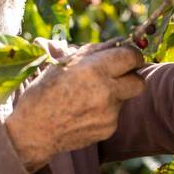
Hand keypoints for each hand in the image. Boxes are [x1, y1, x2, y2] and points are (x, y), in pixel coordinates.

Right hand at [5, 43, 145, 170]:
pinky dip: (104, 111)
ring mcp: (109, 113)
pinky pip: (114, 114)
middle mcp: (106, 92)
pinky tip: (84, 112)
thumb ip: (95, 52)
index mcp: (94, 69)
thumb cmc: (45, 91)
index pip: (132, 57)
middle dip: (132, 76)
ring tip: (88, 97)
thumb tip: (120, 43)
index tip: (128, 56)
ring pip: (125, 98)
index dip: (133, 55)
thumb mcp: (65, 63)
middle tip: (120, 75)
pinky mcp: (108, 129)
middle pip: (139, 81)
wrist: (34, 131)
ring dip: (114, 94)